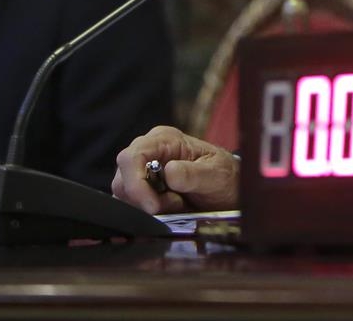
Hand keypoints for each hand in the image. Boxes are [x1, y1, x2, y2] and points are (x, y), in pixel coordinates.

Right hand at [111, 125, 238, 213]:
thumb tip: (169, 172)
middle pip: (123, 178)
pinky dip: (148, 212)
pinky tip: (171, 208)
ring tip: (178, 204)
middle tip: (175, 204)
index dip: (136, 183)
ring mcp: (142, 170)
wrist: (228, 190)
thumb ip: (194, 174)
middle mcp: (149, 151)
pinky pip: (131, 205)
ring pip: (125, 195)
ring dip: (149, 206)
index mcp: (165, 139)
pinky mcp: (141, 189)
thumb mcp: (216, 174)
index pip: (132, 157)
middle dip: (145, 199)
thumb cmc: (224, 176)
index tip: (153, 206)